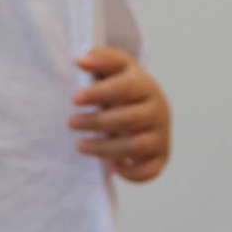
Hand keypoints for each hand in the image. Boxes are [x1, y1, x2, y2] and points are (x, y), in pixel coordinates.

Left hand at [70, 46, 170, 182]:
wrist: (144, 105)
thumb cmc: (122, 86)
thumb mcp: (114, 67)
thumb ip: (100, 59)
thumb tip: (81, 60)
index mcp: (146, 86)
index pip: (125, 88)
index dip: (99, 93)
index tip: (74, 98)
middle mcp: (158, 110)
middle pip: (129, 119)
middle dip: (96, 122)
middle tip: (70, 122)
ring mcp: (161, 135)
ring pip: (136, 146)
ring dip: (105, 148)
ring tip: (80, 144)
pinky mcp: (161, 156)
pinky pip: (151, 170)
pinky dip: (132, 173)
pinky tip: (111, 168)